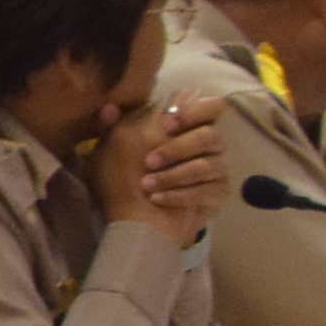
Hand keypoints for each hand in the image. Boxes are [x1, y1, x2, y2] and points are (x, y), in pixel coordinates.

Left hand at [91, 96, 225, 245]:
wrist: (133, 220)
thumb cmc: (123, 180)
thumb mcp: (109, 154)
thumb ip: (109, 128)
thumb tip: (108, 107)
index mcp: (186, 127)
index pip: (210, 105)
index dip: (194, 110)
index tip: (166, 123)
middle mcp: (206, 145)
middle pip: (211, 135)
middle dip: (178, 147)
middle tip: (149, 160)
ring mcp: (216, 169)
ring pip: (208, 165)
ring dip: (173, 175)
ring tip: (145, 185)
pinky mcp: (218, 192)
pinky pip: (207, 190)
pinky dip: (179, 195)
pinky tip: (157, 199)